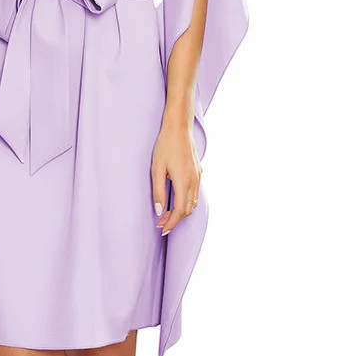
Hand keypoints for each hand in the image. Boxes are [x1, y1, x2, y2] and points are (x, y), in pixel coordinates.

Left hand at [151, 117, 201, 235]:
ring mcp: (198, 176)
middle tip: (161, 223)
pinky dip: (187, 202)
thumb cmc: (165, 145)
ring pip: (193, 202)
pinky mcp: (199, 171)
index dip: (172, 223)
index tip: (162, 230)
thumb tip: (159, 210)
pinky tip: (175, 201)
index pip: (181, 210)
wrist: (179, 126)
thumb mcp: (157, 169)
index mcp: (184, 181)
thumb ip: (158, 191)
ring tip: (166, 214)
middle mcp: (194, 180)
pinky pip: (195, 193)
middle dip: (175, 219)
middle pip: (188, 209)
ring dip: (181, 211)